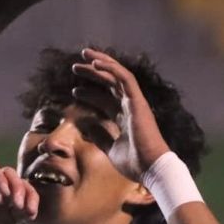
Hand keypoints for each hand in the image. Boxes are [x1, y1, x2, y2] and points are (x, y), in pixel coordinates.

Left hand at [0, 163, 37, 223]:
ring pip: (19, 188)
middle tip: (17, 202)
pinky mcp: (8, 219)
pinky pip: (24, 205)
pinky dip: (32, 205)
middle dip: (16, 183)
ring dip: (27, 193)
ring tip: (27, 210)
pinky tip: (31, 214)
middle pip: (7, 175)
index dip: (0, 177)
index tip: (5, 193)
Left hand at [71, 48, 170, 181]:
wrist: (150, 168)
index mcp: (125, 117)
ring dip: (100, 64)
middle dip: (93, 73)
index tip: (74, 91)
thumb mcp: (110, 148)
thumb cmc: (134, 162)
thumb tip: (86, 127)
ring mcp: (135, 103)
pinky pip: (125, 79)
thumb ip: (99, 136)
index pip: (106, 99)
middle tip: (75, 67)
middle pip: (110, 83)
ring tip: (83, 56)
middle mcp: (130, 106)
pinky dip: (111, 68)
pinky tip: (96, 62)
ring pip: (117, 76)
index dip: (90, 93)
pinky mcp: (138, 101)